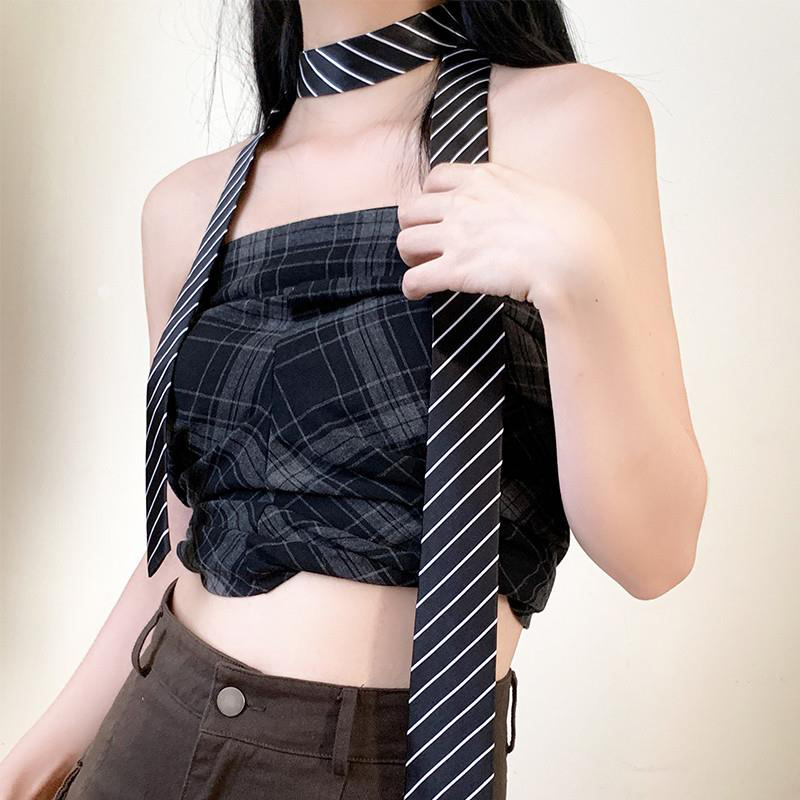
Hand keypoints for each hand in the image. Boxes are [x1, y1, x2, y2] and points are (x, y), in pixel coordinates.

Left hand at [396, 161, 620, 314]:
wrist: (575, 258)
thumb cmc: (571, 229)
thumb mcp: (540, 193)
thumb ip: (514, 194)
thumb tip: (515, 207)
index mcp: (484, 178)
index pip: (435, 178)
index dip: (431, 198)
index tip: (438, 214)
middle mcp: (464, 202)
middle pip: (411, 209)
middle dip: (414, 228)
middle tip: (426, 246)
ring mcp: (456, 235)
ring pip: (405, 242)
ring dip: (410, 257)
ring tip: (421, 268)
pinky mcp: (455, 269)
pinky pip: (413, 278)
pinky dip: (411, 287)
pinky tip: (418, 292)